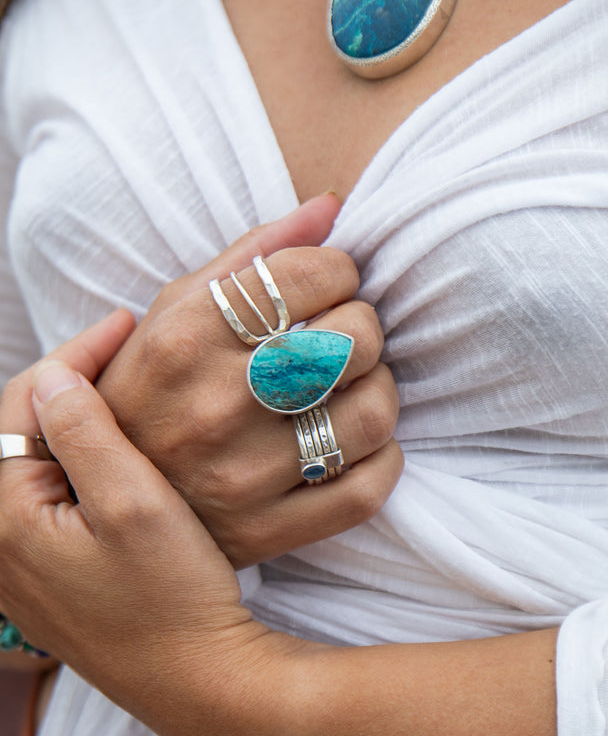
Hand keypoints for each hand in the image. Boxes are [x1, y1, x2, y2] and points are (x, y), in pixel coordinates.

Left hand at [0, 315, 294, 735]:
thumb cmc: (171, 597)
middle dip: (70, 383)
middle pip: (19, 430)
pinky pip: (49, 495)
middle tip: (126, 349)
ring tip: (127, 385)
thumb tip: (55, 376)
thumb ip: (86, 431)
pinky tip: (120, 447)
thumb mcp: (134, 502)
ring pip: (36, 461)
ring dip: (76, 419)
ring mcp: (20, 564)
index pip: (21, 405)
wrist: (198, 683)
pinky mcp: (48, 576)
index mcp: (3, 518)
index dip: (75, 356)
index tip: (128, 322)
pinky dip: (79, 459)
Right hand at [97, 196, 403, 566]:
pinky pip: (368, 487)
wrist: (97, 497)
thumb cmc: (146, 387)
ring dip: (379, 388)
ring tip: (351, 385)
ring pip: (373, 414)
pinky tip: (351, 437)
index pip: (311, 275)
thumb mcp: (172, 309)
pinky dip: (381, 456)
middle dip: (362, 325)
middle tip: (341, 334)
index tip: (328, 285)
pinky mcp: (268, 530)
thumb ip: (252, 254)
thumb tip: (332, 205)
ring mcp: (244, 477)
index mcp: (185, 339)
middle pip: (353, 340)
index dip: (339, 269)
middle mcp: (215, 406)